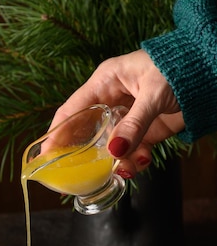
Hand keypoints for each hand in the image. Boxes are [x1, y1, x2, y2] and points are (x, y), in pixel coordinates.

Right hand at [50, 50, 184, 177]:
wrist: (209, 73)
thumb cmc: (178, 69)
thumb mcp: (153, 94)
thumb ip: (134, 124)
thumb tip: (115, 151)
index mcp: (105, 82)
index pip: (72, 110)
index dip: (57, 133)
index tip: (46, 156)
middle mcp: (111, 100)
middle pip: (87, 133)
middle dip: (86, 155)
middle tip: (79, 175)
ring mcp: (126, 118)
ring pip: (110, 147)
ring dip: (116, 161)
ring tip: (125, 168)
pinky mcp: (142, 131)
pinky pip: (130, 151)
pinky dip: (134, 161)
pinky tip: (142, 161)